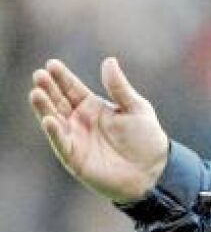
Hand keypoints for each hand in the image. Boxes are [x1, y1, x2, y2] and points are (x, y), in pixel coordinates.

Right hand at [29, 57, 169, 203]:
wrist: (154, 170)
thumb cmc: (146, 139)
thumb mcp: (136, 108)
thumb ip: (119, 87)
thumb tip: (109, 60)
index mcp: (93, 107)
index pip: (72, 88)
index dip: (61, 77)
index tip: (52, 64)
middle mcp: (80, 121)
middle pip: (58, 101)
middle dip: (48, 88)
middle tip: (39, 75)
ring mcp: (75, 139)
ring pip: (54, 119)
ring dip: (44, 107)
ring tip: (36, 92)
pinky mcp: (75, 157)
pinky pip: (61, 143)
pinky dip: (54, 132)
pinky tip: (50, 120)